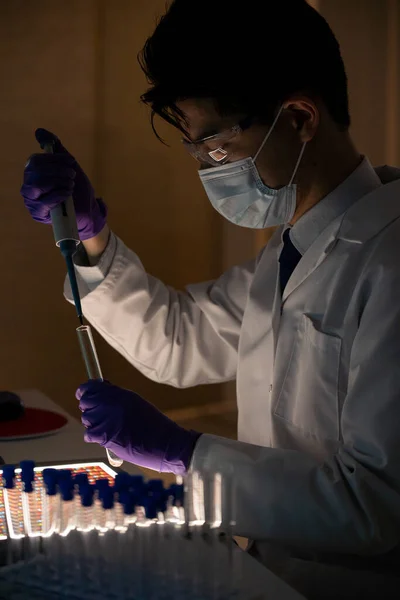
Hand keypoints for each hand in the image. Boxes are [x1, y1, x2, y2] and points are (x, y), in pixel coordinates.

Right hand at [21, 128, 106, 240]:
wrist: (88, 209)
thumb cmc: (76, 187)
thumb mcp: (69, 165)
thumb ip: (55, 148)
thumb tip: (39, 131)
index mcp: (34, 172)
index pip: (35, 161)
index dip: (53, 160)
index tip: (70, 162)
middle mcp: (28, 185)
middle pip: (34, 172)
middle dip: (57, 171)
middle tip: (72, 174)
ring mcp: (31, 200)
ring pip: (37, 186)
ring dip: (58, 182)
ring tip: (71, 185)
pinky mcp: (38, 213)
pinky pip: (43, 202)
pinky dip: (58, 195)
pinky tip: (68, 194)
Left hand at [76, 380, 200, 474]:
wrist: (166, 443)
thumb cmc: (155, 425)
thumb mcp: (137, 403)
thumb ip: (118, 397)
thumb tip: (101, 392)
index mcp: (121, 394)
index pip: (92, 387)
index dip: (85, 391)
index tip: (83, 395)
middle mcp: (112, 404)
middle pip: (86, 402)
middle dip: (88, 408)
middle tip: (98, 416)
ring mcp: (107, 419)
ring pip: (87, 419)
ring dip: (93, 424)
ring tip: (107, 429)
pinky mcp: (105, 436)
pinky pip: (89, 434)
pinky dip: (94, 437)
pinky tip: (105, 438)